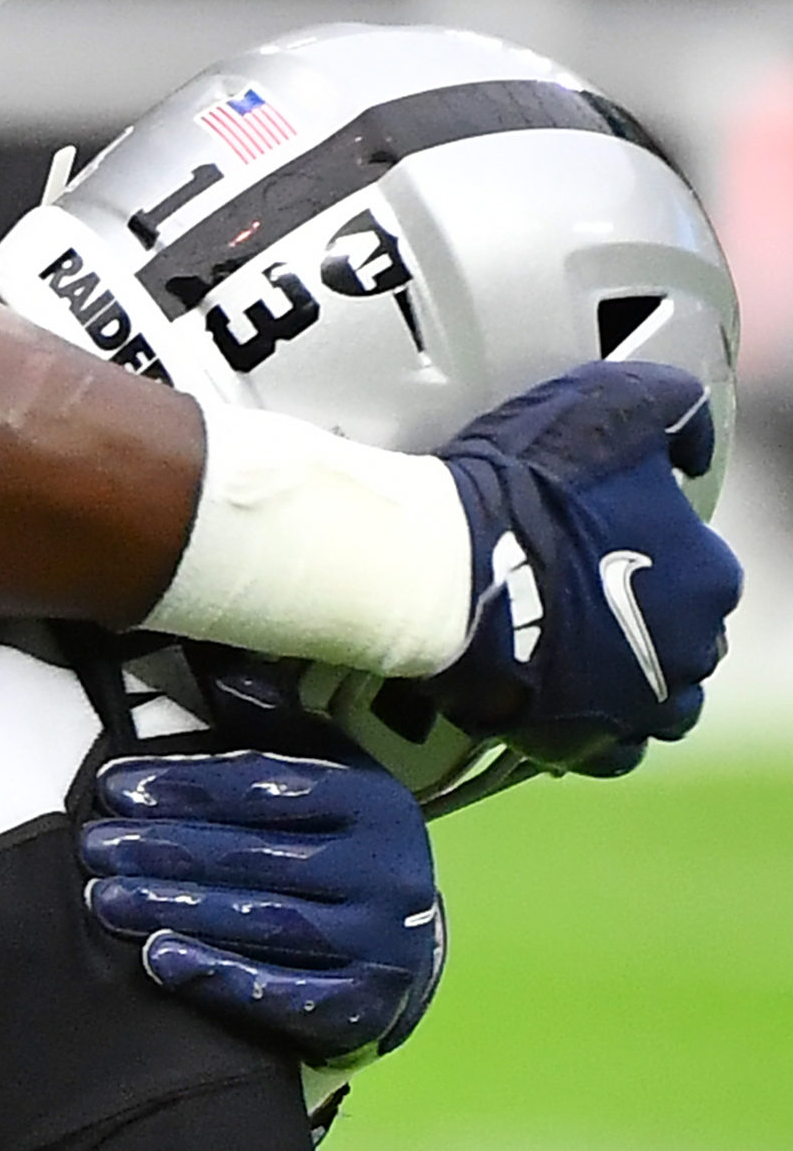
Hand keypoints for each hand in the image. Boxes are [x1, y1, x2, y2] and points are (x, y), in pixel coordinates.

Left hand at [81, 751, 441, 1064]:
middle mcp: (386, 872)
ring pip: (264, 924)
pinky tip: (158, 958)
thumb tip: (219, 672)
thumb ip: (273, 723)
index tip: (114, 787)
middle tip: (95, 846)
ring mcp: (381, 945)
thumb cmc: (341, 837)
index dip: (184, 784)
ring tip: (105, 897)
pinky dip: (218, 976)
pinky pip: (284, 994)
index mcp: (372, 801)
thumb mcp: (325, 767)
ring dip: (176, 909)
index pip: (265, 787)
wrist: (406, 937)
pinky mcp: (364, 1006)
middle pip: (256, 857)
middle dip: (164, 850)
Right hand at [426, 362, 740, 771]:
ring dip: (636, 679)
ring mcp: (638, 705)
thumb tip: (693, 438)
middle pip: (687, 637)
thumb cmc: (523, 485)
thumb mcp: (608, 401)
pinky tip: (561, 695)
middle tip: (580, 587)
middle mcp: (694, 649)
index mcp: (710, 575)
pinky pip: (611, 749)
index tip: (598, 533)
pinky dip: (594, 726)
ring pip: (663, 702)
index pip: (702, 567)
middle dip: (650, 618)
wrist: (440, 569)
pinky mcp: (582, 743)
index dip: (651, 547)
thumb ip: (672, 407)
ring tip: (580, 650)